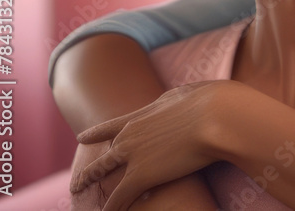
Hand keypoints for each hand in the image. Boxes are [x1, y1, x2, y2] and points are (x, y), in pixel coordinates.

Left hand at [71, 80, 241, 210]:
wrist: (216, 116)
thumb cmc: (212, 102)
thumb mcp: (186, 95)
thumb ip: (174, 104)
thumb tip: (177, 105)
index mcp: (142, 115)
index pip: (111, 126)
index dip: (95, 134)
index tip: (81, 137)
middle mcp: (130, 135)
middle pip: (104, 156)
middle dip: (90, 172)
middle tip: (78, 182)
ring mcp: (132, 155)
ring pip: (102, 176)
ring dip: (92, 189)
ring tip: (82, 199)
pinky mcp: (140, 176)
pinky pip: (118, 198)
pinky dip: (111, 209)